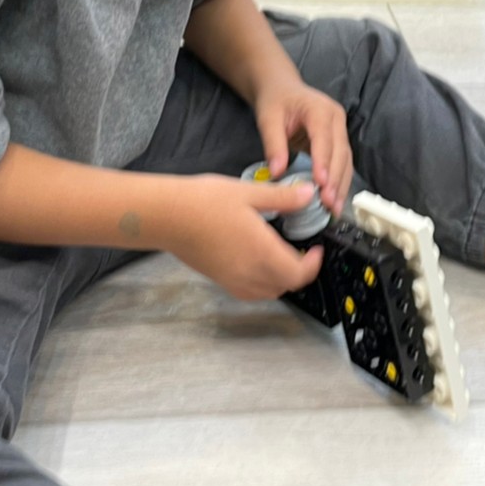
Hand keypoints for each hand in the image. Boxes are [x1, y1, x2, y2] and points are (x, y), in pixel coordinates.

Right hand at [168, 175, 325, 299]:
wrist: (167, 216)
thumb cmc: (205, 202)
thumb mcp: (249, 192)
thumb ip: (283, 197)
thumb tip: (309, 195)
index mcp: (262, 252)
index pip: (299, 274)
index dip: (314, 265)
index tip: (317, 249)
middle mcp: (249, 273)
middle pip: (286, 286)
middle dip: (300, 271)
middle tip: (302, 249)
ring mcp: (233, 280)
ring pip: (269, 292)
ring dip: (281, 279)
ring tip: (282, 255)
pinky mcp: (220, 280)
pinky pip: (250, 292)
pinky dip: (262, 284)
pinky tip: (258, 263)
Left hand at [254, 80, 353, 214]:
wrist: (283, 89)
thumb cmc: (276, 101)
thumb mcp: (268, 119)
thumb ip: (273, 145)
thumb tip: (277, 172)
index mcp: (319, 109)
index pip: (324, 138)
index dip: (323, 162)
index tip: (320, 184)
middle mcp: (336, 118)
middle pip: (340, 152)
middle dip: (335, 179)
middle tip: (327, 203)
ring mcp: (340, 129)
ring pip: (346, 160)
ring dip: (341, 185)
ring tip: (333, 208)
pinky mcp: (339, 140)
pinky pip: (342, 163)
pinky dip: (339, 182)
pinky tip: (334, 199)